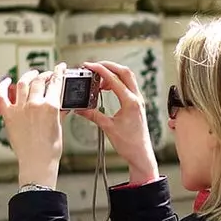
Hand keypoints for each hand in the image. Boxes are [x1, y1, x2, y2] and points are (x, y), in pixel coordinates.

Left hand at [0, 63, 66, 188]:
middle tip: (47, 75)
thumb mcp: (59, 127)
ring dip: (28, 76)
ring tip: (32, 74)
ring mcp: (20, 109)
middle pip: (39, 81)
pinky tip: (6, 80)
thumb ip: (60, 112)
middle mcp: (34, 104)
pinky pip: (2, 96)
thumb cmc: (50, 149)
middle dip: (45, 75)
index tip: (60, 67)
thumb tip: (64, 105)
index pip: (56, 83)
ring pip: (23, 84)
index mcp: (50, 106)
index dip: (58, 72)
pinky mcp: (8, 115)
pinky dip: (2, 86)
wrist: (37, 162)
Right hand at [73, 61, 160, 185]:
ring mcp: (138, 100)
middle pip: (124, 72)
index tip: (88, 66)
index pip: (114, 79)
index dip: (100, 70)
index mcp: (130, 102)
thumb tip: (80, 108)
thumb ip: (93, 115)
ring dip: (113, 74)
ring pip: (127, 77)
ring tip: (97, 80)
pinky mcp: (137, 104)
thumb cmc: (128, 144)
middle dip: (108, 66)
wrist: (141, 154)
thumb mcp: (107, 127)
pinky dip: (116, 83)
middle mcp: (136, 98)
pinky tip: (105, 89)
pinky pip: (128, 86)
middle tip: (93, 67)